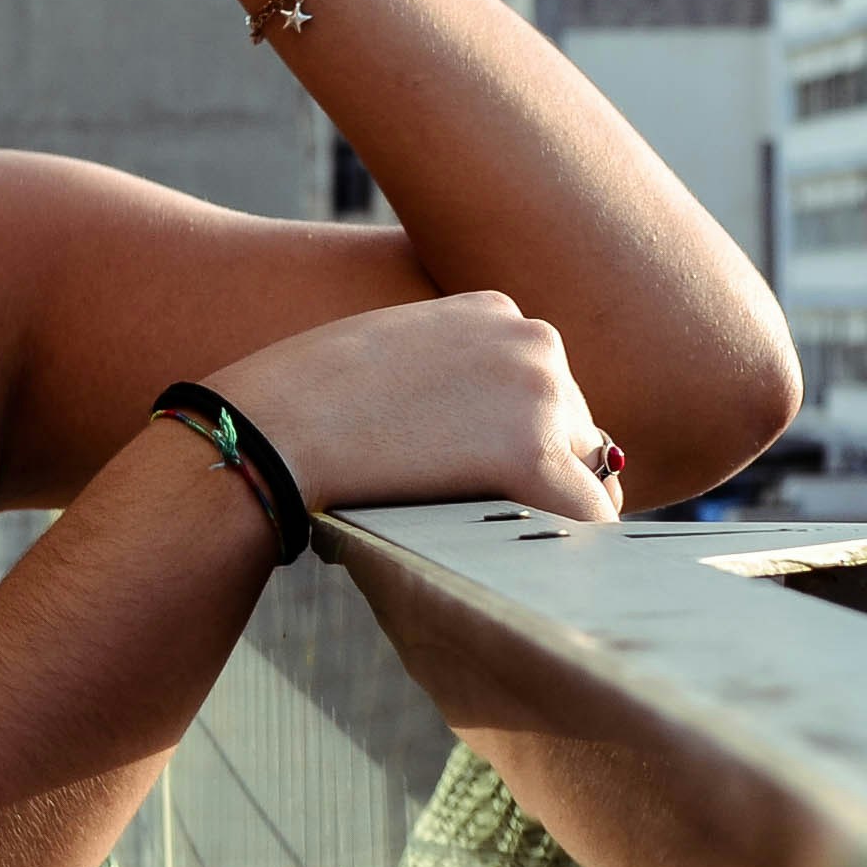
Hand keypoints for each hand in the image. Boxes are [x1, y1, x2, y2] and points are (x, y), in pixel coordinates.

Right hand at [198, 292, 624, 525]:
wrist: (275, 425)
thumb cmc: (308, 402)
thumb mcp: (394, 358)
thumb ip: (452, 381)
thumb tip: (490, 441)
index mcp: (496, 310)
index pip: (545, 386)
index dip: (513, 438)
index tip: (475, 474)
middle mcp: (532, 339)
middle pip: (574, 428)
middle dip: (534, 472)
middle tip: (465, 506)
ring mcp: (540, 390)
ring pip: (584, 471)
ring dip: (542, 503)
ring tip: (468, 520)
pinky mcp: (532, 452)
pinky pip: (591, 514)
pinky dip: (569, 542)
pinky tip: (519, 556)